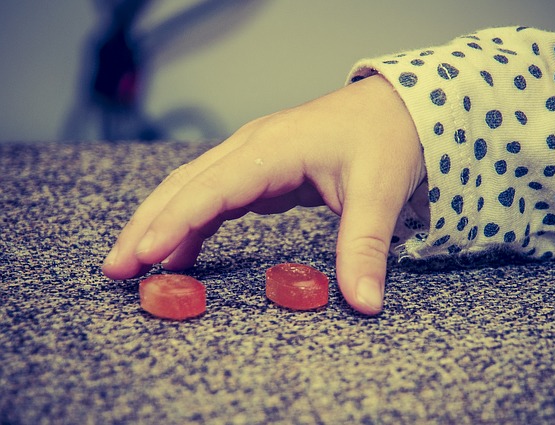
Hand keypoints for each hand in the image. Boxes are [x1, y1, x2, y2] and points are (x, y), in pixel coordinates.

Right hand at [102, 75, 425, 314]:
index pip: (213, 187)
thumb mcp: (379, 192)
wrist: (395, 110)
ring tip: (135, 268)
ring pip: (192, 189)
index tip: (146, 256)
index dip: (176, 221)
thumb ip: (364, 248)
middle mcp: (253, 148)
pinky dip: (192, 225)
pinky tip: (181, 253)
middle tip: (117, 270)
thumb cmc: (385, 140)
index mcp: (274, 148)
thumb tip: (363, 303)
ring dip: (161, 225)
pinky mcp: (260, 171)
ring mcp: (253, 158)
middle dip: (147, 225)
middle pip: (185, 185)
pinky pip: (214, 197)